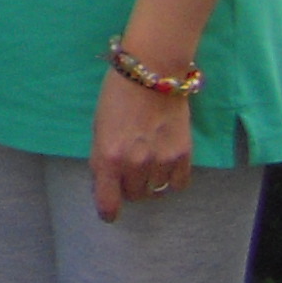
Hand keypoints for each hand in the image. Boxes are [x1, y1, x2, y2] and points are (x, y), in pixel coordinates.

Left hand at [87, 69, 196, 222]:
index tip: (109, 210)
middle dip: (128, 186)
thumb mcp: (98, 128)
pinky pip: (178, 184)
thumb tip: (105, 186)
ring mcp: (161, 161)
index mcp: (108, 157)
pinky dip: (171, 179)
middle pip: (133, 196)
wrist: (151, 72)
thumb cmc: (117, 96)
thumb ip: (101, 159)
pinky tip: (166, 163)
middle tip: (128, 168)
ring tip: (148, 159)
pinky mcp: (183, 155)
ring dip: (150, 181)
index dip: (108, 211)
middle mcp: (135, 164)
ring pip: (156, 191)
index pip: (108, 204)